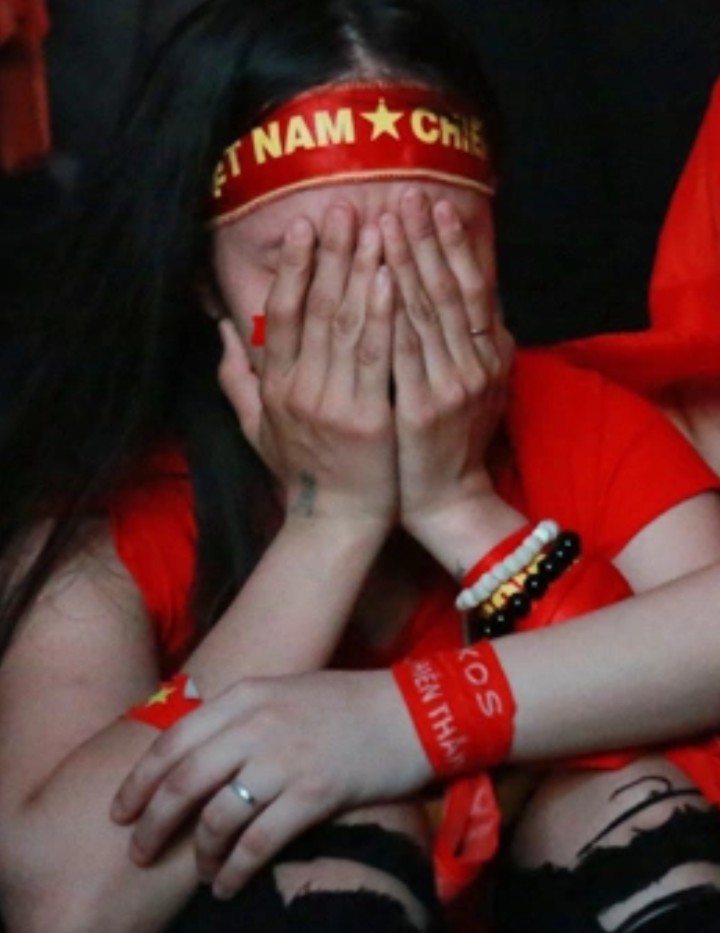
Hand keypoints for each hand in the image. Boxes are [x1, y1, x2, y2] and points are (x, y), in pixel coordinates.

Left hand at [111, 670, 430, 898]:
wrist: (406, 713)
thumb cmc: (343, 704)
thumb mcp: (283, 691)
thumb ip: (239, 714)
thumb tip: (193, 751)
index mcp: (246, 696)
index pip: (173, 740)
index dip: (139, 781)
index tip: (121, 811)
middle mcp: (257, 724)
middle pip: (184, 781)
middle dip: (153, 823)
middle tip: (139, 851)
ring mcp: (284, 759)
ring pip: (217, 817)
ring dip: (198, 854)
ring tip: (199, 870)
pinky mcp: (313, 794)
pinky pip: (257, 843)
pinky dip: (234, 870)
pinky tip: (227, 883)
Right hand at [219, 203, 396, 526]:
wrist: (336, 523)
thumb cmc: (303, 472)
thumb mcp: (257, 429)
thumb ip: (237, 380)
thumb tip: (221, 333)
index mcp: (274, 387)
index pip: (282, 316)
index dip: (294, 269)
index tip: (306, 228)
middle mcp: (298, 389)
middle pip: (315, 308)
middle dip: (331, 254)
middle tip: (346, 207)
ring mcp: (332, 403)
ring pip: (346, 324)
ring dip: (360, 270)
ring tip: (374, 227)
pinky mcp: (367, 418)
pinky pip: (376, 356)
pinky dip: (383, 314)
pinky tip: (391, 278)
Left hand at [380, 190, 513, 542]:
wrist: (447, 500)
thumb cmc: (450, 442)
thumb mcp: (475, 390)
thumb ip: (470, 346)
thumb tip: (464, 302)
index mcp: (486, 356)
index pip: (469, 289)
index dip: (453, 246)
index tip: (435, 206)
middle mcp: (474, 364)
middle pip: (446, 290)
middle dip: (426, 239)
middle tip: (407, 194)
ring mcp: (450, 385)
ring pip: (424, 311)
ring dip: (405, 261)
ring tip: (387, 220)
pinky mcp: (421, 407)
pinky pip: (402, 351)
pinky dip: (391, 312)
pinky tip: (378, 278)